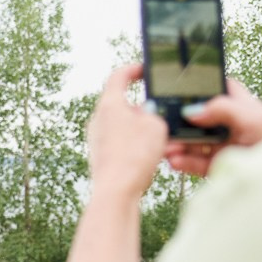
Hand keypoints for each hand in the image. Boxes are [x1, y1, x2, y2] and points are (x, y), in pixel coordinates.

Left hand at [88, 64, 167, 200]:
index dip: (134, 70)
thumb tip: (149, 116)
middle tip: (163, 115)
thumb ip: (155, 113)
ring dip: (145, 130)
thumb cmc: (134, 156)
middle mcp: (98, 119)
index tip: (145, 70)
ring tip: (164, 140)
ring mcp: (97, 138)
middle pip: (124, 104)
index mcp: (109, 104)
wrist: (116, 192)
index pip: (118, 76)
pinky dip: (138, 145)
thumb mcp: (156, 125)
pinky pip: (123, 143)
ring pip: (126, 126)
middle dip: (145, 109)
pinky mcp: (102, 156)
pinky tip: (154, 155)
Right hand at [164, 79, 261, 176]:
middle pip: (195, 116)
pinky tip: (176, 160)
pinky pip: (192, 161)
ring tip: (168, 147)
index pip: (214, 88)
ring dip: (176, 143)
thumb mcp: (252, 118)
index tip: (177, 89)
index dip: (197, 86)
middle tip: (165, 124)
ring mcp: (217, 143)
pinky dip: (182, 161)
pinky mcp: (213, 163)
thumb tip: (193, 110)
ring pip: (190, 140)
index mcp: (237, 104)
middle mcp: (225, 123)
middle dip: (178, 121)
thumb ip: (222, 107)